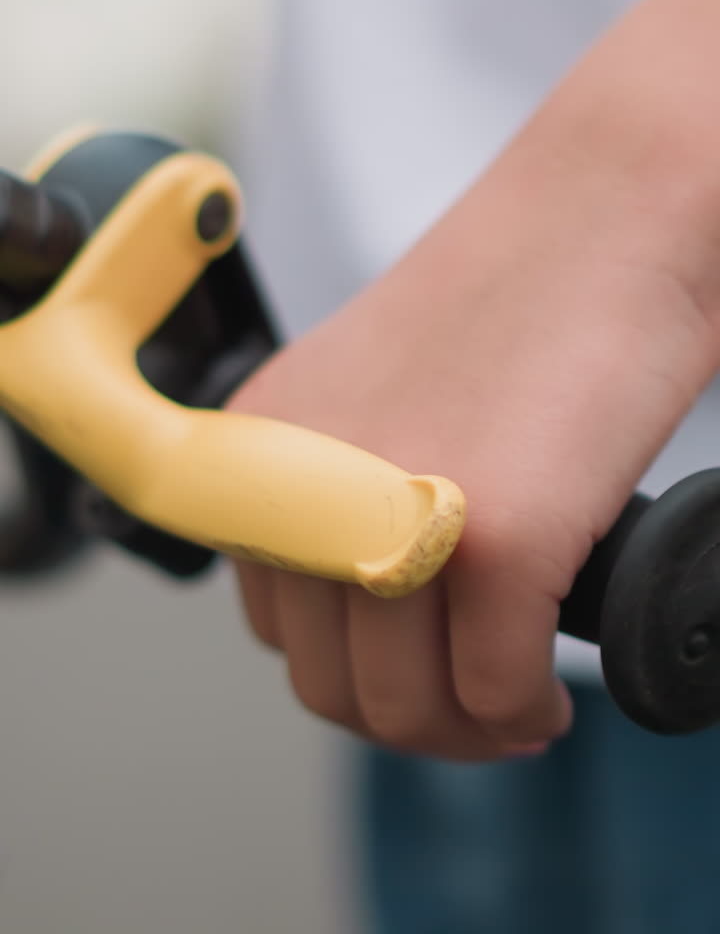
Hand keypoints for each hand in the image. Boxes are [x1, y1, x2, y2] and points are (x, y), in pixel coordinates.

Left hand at [230, 111, 717, 761]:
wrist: (607, 208)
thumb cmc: (518, 290)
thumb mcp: (378, 393)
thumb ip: (347, 489)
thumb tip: (380, 601)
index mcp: (262, 448)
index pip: (274, 623)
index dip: (356, 667)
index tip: (417, 668)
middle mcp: (305, 486)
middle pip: (333, 686)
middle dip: (415, 718)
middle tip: (480, 704)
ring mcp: (395, 516)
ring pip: (411, 710)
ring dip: (469, 728)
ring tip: (516, 704)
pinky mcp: (498, 537)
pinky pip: (499, 689)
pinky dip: (526, 710)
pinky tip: (548, 695)